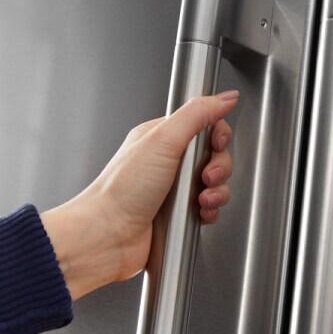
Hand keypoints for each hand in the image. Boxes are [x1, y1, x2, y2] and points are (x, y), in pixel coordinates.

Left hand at [41, 91, 238, 299]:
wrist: (107, 236)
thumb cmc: (122, 190)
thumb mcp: (163, 140)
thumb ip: (197, 114)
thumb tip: (225, 97)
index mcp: (161, 138)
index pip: (204, 126)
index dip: (217, 135)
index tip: (216, 144)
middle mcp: (168, 162)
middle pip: (214, 156)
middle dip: (219, 167)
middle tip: (206, 176)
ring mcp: (174, 190)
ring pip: (215, 184)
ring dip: (217, 192)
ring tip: (202, 199)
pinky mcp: (179, 215)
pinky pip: (209, 209)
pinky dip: (210, 211)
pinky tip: (200, 213)